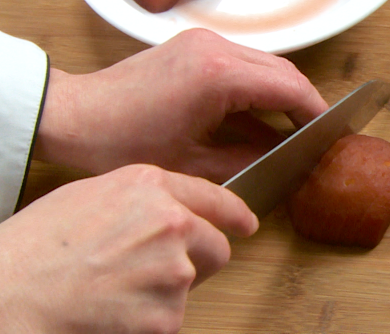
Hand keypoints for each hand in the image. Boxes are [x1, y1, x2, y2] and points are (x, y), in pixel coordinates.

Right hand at [0, 164, 257, 332]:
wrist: (10, 294)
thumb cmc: (36, 247)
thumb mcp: (90, 195)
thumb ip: (142, 196)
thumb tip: (170, 208)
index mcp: (151, 187)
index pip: (215, 197)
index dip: (236, 214)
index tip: (247, 223)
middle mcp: (172, 222)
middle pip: (216, 248)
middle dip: (197, 260)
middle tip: (152, 271)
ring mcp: (173, 269)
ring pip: (191, 286)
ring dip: (165, 292)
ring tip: (116, 290)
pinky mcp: (167, 315)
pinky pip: (170, 319)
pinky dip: (149, 322)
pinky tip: (113, 311)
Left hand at [33, 28, 328, 182]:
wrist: (74, 115)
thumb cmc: (125, 142)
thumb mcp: (194, 164)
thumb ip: (249, 158)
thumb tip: (287, 158)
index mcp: (219, 75)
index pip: (290, 88)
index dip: (316, 113)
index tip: (331, 135)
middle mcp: (217, 47)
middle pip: (284, 71)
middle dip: (305, 102)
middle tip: (316, 135)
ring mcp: (205, 41)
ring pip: (267, 63)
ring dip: (283, 92)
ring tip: (291, 127)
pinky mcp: (194, 45)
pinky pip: (245, 61)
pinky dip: (260, 84)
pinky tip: (260, 112)